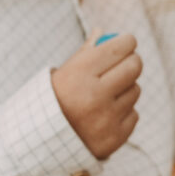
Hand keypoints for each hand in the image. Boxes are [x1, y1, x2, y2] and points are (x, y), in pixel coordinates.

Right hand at [52, 34, 140, 158]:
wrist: (39, 142)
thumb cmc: (54, 99)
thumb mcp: (63, 72)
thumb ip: (86, 52)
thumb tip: (104, 32)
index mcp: (80, 75)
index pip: (121, 47)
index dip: (126, 41)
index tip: (126, 42)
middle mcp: (94, 97)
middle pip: (135, 66)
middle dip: (132, 61)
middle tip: (126, 62)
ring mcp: (106, 119)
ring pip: (135, 90)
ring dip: (125, 89)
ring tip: (105, 95)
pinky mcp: (114, 138)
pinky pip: (133, 114)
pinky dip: (123, 113)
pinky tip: (105, 115)